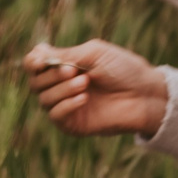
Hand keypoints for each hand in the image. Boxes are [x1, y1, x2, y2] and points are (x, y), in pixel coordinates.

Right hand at [23, 41, 168, 137]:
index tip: (41, 59)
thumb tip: (35, 55)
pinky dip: (66, 105)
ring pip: (43, 99)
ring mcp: (66, 106)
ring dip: (62, 89)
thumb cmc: (123, 69)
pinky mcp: (72, 124)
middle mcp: (61, 86)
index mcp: (64, 66)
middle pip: (34, 82)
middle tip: (73, 71)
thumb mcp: (93, 53)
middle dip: (51, 75)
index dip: (33, 62)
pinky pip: (55, 115)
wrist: (145, 94)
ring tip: (86, 83)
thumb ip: (64, 54)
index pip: (33, 65)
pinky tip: (84, 99)